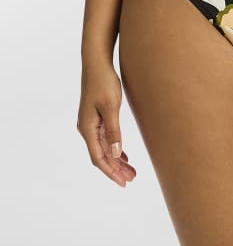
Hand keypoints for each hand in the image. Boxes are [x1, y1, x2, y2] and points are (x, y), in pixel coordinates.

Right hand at [77, 60, 136, 186]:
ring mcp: (90, 123)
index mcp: (88, 128)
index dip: (110, 172)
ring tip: (131, 171)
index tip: (123, 183)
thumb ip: (113, 130)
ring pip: (104, 148)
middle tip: (131, 179)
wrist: (97, 63)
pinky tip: (123, 154)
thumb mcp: (111, 106)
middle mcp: (86, 128)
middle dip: (115, 169)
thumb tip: (115, 154)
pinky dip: (114, 148)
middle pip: (101, 156)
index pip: (98, 158)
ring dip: (116, 160)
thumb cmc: (103, 82)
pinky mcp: (96, 116)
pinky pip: (104, 139)